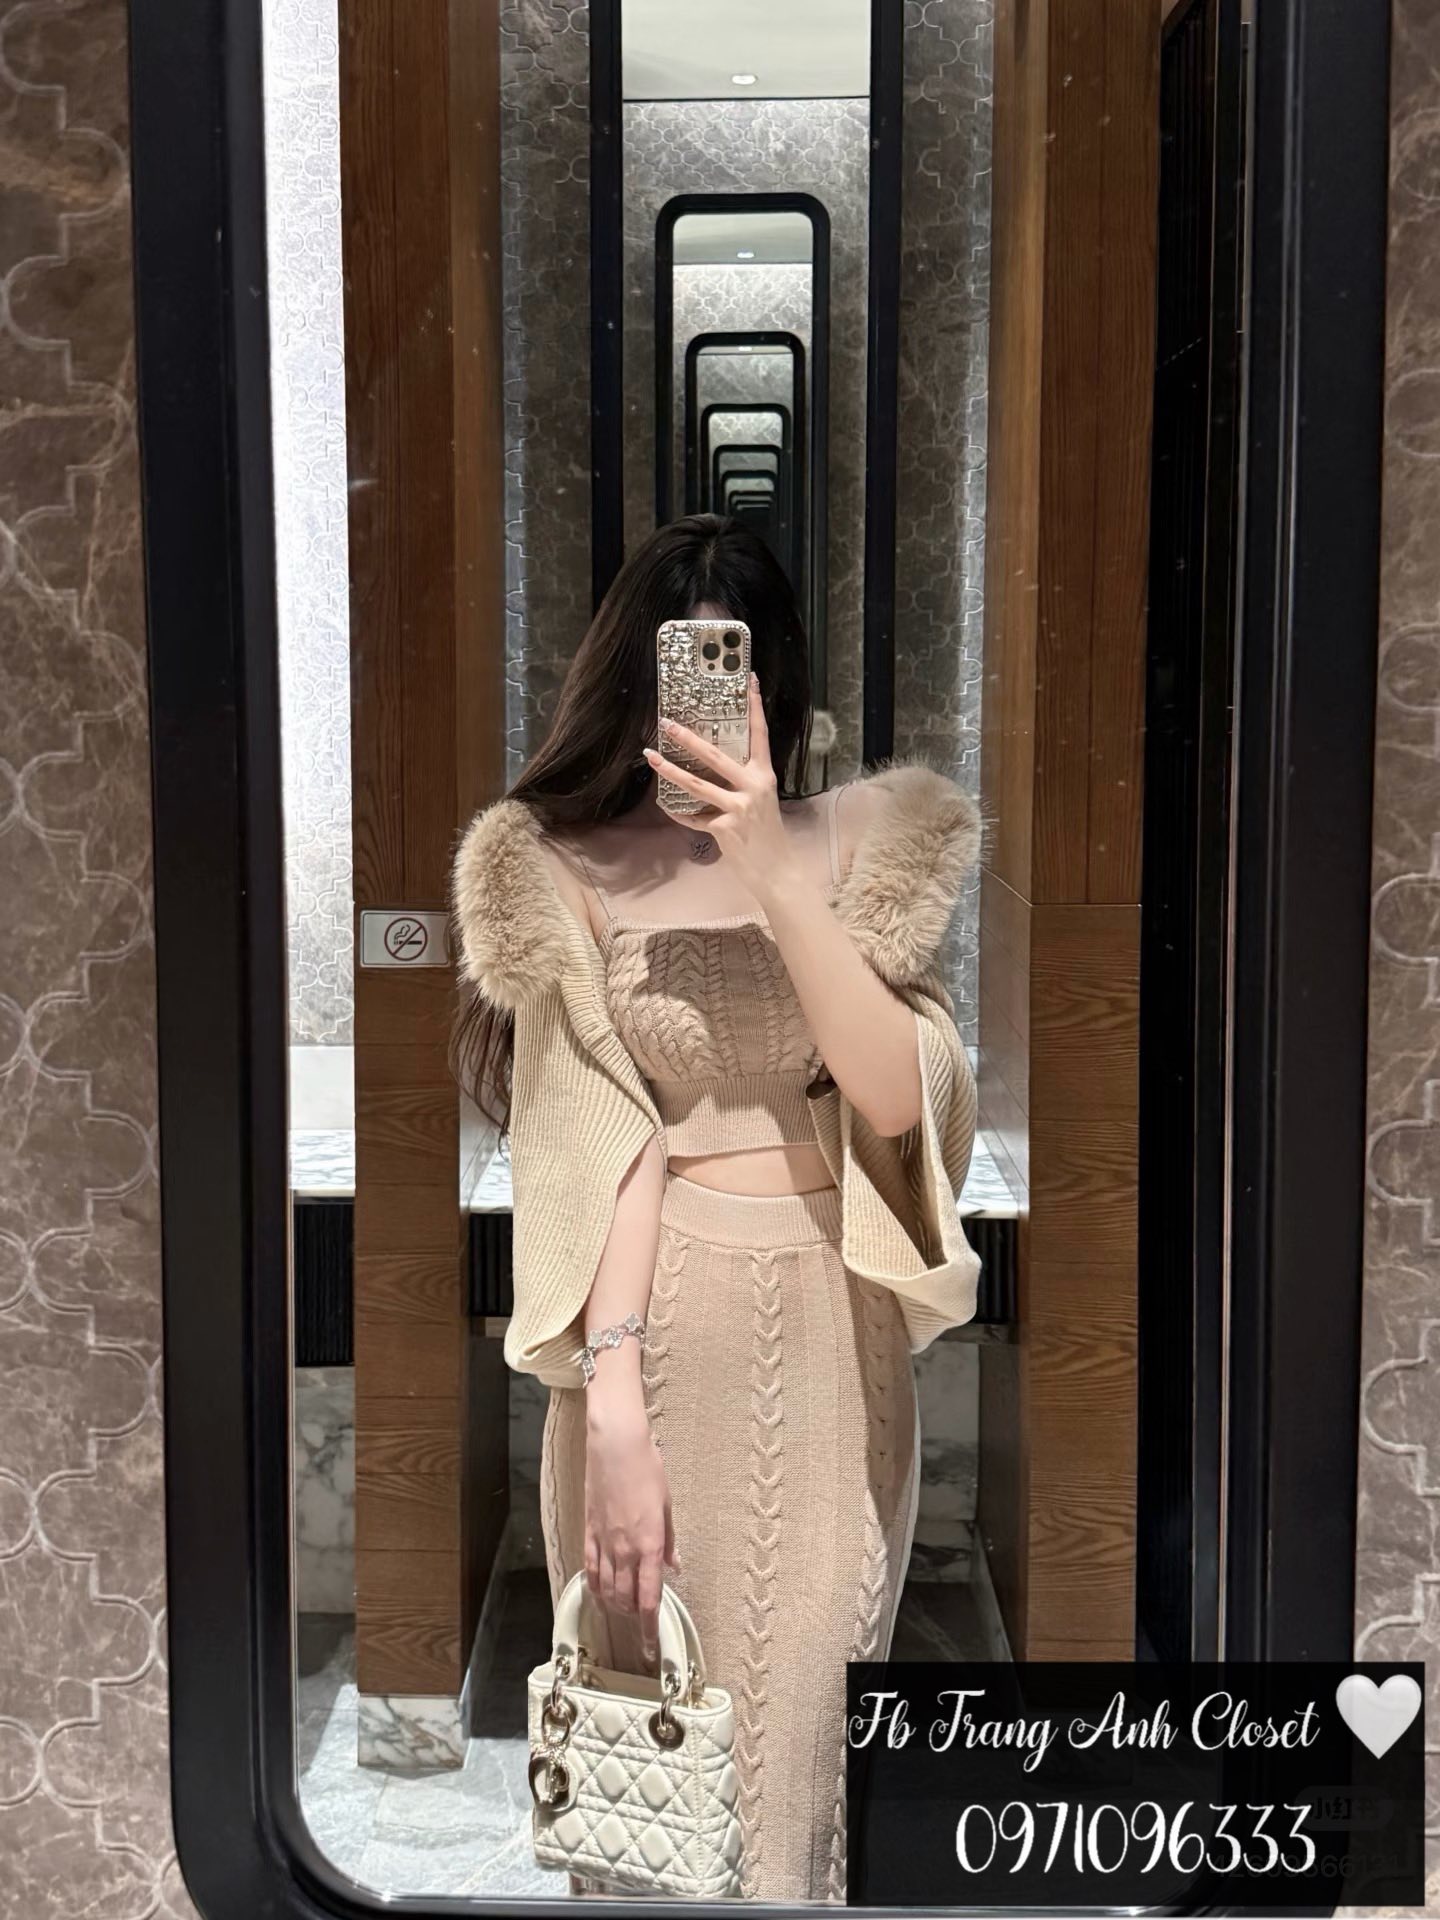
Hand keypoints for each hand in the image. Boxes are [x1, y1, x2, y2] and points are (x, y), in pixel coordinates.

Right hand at [584, 1390, 678, 1663]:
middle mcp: (626, 1549)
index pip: (648, 1599)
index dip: (648, 1629)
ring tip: (621, 1613)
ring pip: (605, 1588)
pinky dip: (594, 1586)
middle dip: (632, 1618)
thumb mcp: (667, 1505)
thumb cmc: (647, 1469)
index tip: (650, 1649)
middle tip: (640, 1626)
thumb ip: (670, 1541)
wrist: (616, 1445)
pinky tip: (598, 1594)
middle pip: (625, 1599)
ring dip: (614, 1606)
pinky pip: (589, 1568)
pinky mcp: (588, 1531)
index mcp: (650, 1544)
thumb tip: (674, 1566)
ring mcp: (604, 1542)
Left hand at [643, 674, 798, 904]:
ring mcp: (739, 807)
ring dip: (670, 770)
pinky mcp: (726, 828)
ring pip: (696, 783)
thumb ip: (742, 784)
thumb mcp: (761, 802)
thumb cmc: (767, 836)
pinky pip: (694, 817)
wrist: (778, 872)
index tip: (749, 680)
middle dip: (688, 737)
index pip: (760, 734)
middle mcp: (754, 787)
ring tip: (650, 756)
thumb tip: (710, 769)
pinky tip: (667, 807)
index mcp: (764, 776)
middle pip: (715, 755)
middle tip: (667, 722)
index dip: (754, 706)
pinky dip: (680, 813)